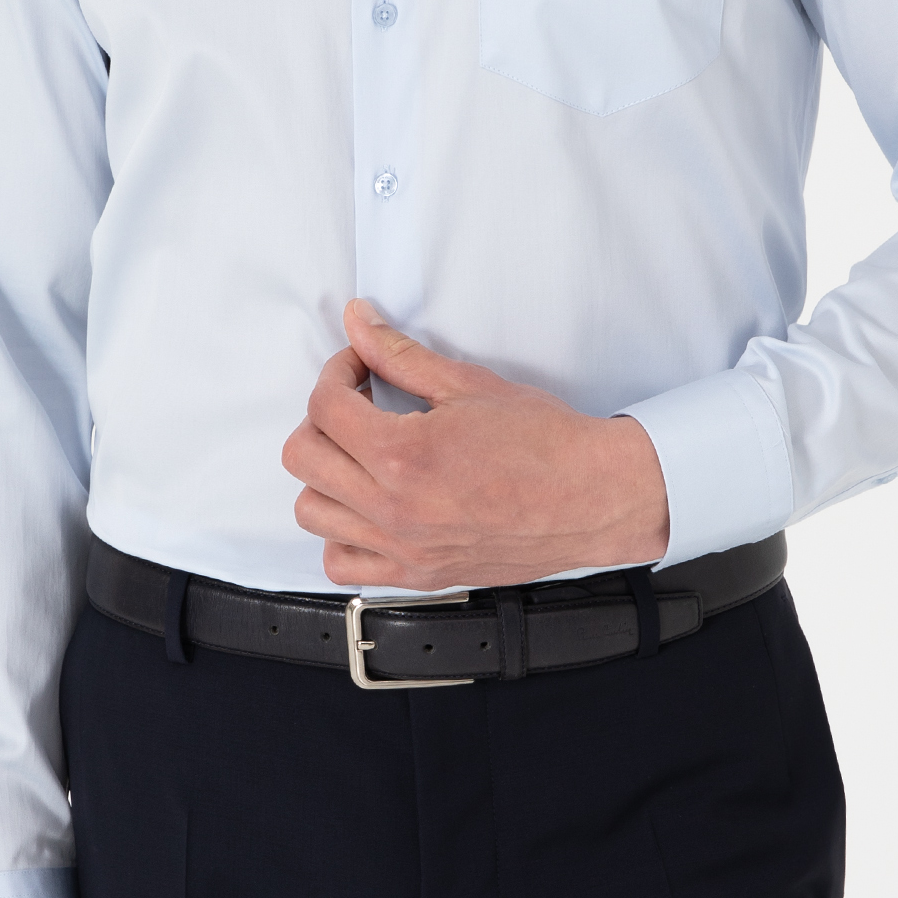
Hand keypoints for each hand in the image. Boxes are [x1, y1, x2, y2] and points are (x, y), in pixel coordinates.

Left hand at [281, 300, 670, 590]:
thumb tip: (360, 322)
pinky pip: (343, 564)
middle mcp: (394, 509)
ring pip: (311, 512)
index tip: (360, 367)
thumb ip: (400, 355)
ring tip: (360, 454)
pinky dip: (342, 535)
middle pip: (303, 456)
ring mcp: (404, 548)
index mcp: (404, 456)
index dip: (337, 372)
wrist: (593, 498)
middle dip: (322, 418)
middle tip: (356, 403)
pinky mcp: (419, 575)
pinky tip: (367, 507)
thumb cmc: (546, 444)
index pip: (325, 406)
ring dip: (325, 474)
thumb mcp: (468, 385)